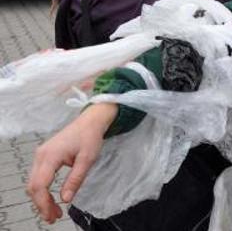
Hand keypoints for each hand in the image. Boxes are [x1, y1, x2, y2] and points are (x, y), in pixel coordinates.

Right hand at [27, 103, 116, 222]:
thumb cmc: (90, 137)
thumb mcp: (87, 159)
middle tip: (54, 218)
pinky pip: (38, 177)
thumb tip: (65, 199)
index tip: (52, 215)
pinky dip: (43, 190)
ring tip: (54, 212)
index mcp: (51, 155)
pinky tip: (51, 199)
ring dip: (41, 199)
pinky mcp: (43, 157)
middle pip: (33, 186)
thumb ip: (75, 179)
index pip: (40, 184)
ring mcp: (40, 155)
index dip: (43, 203)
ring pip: (34, 182)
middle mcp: (40, 155)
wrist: (89, 122)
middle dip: (41, 204)